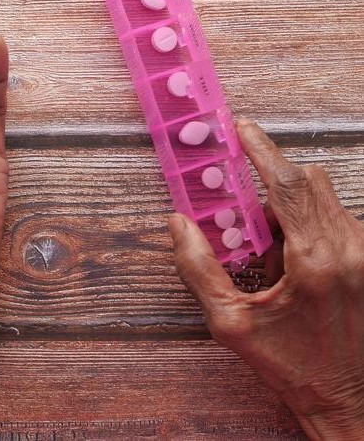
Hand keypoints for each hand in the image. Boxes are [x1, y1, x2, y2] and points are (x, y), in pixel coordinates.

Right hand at [169, 119, 363, 438]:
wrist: (349, 397)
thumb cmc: (291, 365)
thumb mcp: (230, 323)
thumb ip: (198, 268)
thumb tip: (178, 224)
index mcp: (314, 260)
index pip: (287, 184)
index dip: (261, 150)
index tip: (241, 128)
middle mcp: (349, 248)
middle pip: (308, 181)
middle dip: (270, 179)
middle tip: (240, 202)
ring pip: (324, 198)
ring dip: (288, 207)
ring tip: (268, 249)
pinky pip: (336, 219)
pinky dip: (307, 224)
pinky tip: (291, 262)